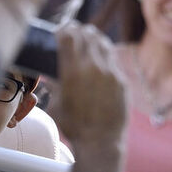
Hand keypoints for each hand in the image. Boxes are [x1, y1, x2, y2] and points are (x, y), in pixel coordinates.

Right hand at [48, 22, 127, 171]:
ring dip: (93, 37)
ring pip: (102, 42)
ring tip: (88, 36)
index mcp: (73, 73)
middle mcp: (93, 68)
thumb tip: (49, 75)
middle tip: (73, 30)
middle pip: (86, 35)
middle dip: (78, 30)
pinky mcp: (122, 80)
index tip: (61, 29)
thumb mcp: (56, 105)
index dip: (64, 30)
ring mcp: (111, 73)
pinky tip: (100, 54)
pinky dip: (104, 53)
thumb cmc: (74, 126)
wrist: (101, 142)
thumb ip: (53, 86)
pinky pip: (113, 59)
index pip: (69, 37)